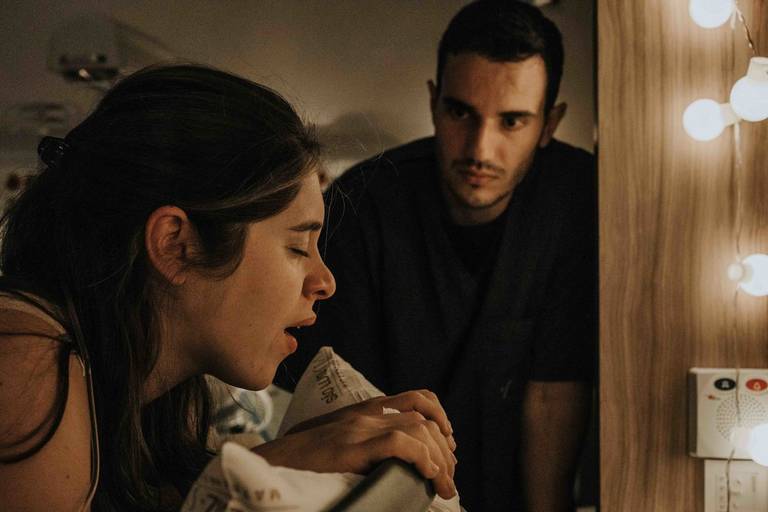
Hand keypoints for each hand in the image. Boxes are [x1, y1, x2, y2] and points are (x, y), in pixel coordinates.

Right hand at [252, 390, 457, 498]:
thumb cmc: (302, 458)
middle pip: (425, 418)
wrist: (270, 461)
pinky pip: (401, 444)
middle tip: (449, 475)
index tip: (448, 447)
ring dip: (439, 458)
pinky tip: (428, 475)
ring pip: (419, 429)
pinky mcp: (352, 447)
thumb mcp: (338, 439)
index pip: (417, 399)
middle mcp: (366, 413)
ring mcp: (359, 428)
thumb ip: (363, 440)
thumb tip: (392, 460)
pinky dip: (422, 459)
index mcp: (364, 409)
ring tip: (444, 484)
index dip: (441, 420)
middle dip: (445, 447)